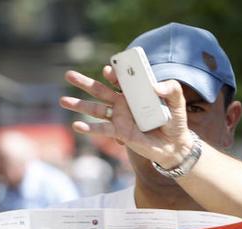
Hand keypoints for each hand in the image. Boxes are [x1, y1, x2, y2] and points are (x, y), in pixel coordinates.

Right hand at [59, 66, 195, 167]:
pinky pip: (102, 129)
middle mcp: (123, 102)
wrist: (174, 145)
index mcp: (134, 91)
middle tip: (68, 75)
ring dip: (79, 104)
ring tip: (63, 100)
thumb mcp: (178, 102)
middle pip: (100, 90)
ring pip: (95, 108)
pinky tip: (77, 125)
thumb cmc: (175, 121)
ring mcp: (119, 117)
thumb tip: (156, 87)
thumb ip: (171, 89)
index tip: (109, 70)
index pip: (119, 78)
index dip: (112, 73)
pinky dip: (89, 128)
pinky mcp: (119, 133)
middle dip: (84, 82)